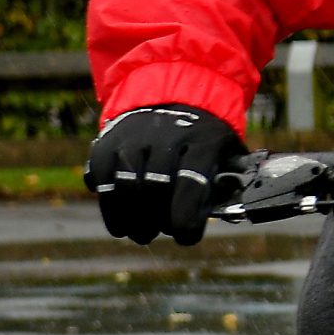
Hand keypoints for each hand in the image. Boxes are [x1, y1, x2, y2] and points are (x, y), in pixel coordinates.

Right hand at [84, 104, 245, 246]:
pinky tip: (120, 222)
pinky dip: (109, 205)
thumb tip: (232, 214)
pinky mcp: (107, 141)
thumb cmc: (204, 137)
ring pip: (126, 185)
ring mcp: (133, 137)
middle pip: (155, 186)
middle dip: (157, 219)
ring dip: (131, 219)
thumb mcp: (228, 150)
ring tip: (140, 234)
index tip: (185, 236)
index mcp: (202, 139)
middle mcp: (165, 135)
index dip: (185, 215)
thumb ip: (231, 181)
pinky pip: (101, 178)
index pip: (191, 181)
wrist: (171, 97)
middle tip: (158, 234)